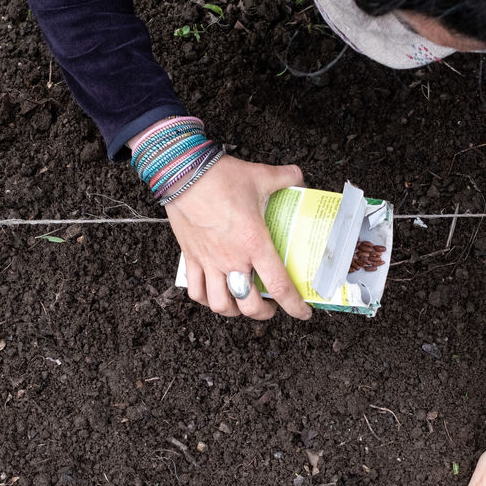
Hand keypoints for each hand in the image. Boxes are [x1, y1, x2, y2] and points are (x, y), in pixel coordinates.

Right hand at [163, 156, 311, 320]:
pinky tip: (214, 294)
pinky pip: (196, 290)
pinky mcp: (191, 258)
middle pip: (249, 305)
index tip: (302, 312)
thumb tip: (299, 178)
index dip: (294, 305)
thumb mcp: (261, 177)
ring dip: (234, 310)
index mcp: (254, 244)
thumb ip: (286, 178)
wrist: (183, 173)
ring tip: (241, 304)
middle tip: (271, 306)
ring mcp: (209, 262)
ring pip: (220, 305)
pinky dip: (206, 299)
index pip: (279, 285)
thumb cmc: (220, 177)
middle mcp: (232, 259)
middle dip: (263, 313)